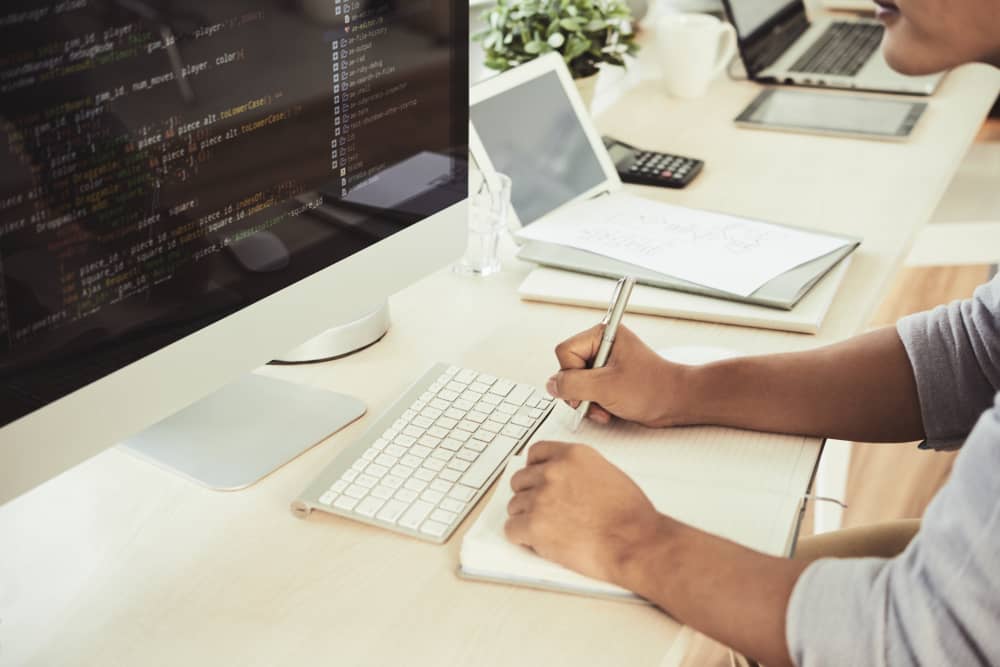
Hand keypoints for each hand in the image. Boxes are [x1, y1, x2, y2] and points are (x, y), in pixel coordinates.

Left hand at [504, 441, 666, 584]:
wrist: (634, 541)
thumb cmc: (629, 515)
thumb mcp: (607, 473)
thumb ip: (578, 471)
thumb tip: (563, 481)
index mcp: (572, 455)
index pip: (536, 452)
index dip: (534, 469)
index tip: (535, 479)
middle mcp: (553, 471)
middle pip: (520, 480)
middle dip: (529, 496)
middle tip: (545, 511)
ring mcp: (541, 497)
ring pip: (514, 506)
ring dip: (527, 518)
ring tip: (550, 530)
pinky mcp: (534, 525)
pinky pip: (511, 530)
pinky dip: (522, 538)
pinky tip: (539, 541)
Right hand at [546, 324, 689, 426]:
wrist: (676, 403)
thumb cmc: (652, 388)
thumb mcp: (605, 386)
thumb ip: (572, 385)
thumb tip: (552, 385)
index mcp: (603, 334)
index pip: (565, 351)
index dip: (571, 373)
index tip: (589, 385)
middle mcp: (602, 345)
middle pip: (568, 368)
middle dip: (580, 391)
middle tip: (596, 400)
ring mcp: (605, 363)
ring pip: (576, 383)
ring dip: (587, 401)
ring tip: (605, 407)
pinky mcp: (608, 378)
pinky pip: (587, 391)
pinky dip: (594, 404)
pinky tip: (609, 409)